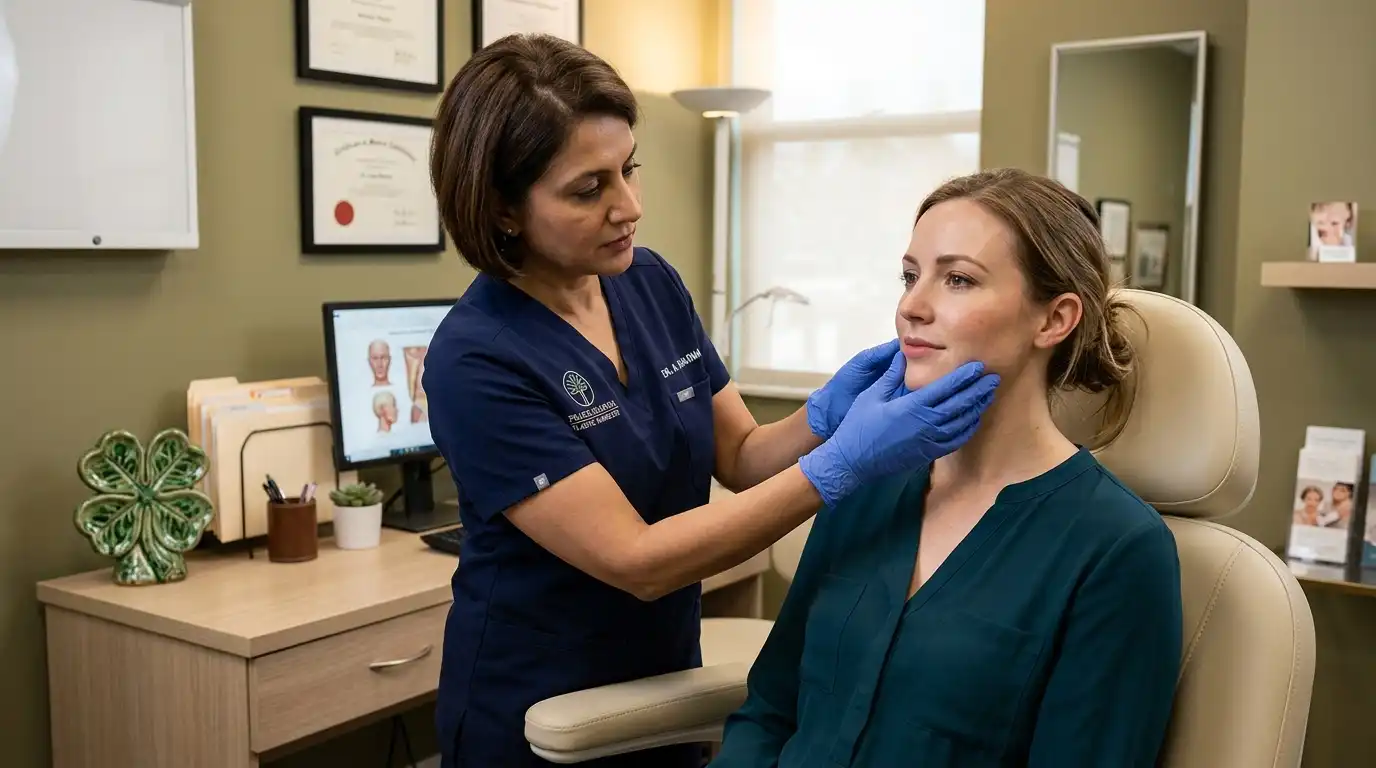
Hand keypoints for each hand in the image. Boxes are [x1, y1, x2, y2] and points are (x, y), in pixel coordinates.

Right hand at [798, 354, 999, 506]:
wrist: (853, 461)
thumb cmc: (858, 426)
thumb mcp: (872, 396)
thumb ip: (891, 376)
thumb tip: (903, 356)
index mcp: (911, 407)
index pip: (945, 388)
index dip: (963, 376)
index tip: (977, 366)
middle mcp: (924, 425)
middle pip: (960, 404)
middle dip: (978, 390)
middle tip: (993, 378)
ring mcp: (928, 442)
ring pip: (962, 423)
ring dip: (977, 408)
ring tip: (988, 396)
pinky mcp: (927, 454)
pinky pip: (956, 441)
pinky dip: (968, 429)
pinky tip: (973, 420)